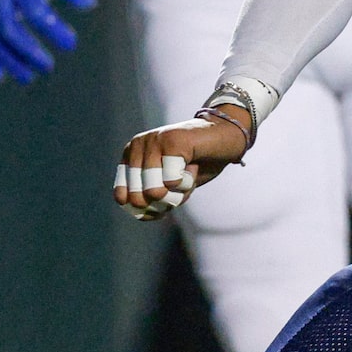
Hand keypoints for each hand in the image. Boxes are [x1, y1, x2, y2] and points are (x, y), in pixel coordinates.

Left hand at [113, 112, 250, 220]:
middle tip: (180, 184)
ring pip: (154, 190)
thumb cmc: (199, 163)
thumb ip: (153, 200)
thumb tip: (141, 214)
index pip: (123, 196)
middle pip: (138, 197)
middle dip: (164, 201)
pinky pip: (172, 180)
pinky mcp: (173, 141)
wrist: (228, 137)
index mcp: (131, 154)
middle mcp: (138, 144)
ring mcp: (155, 141)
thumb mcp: (171, 187)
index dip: (147, 207)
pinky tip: (194, 166)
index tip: (166, 196)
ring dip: (177, 192)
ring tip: (188, 173)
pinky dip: (187, 182)